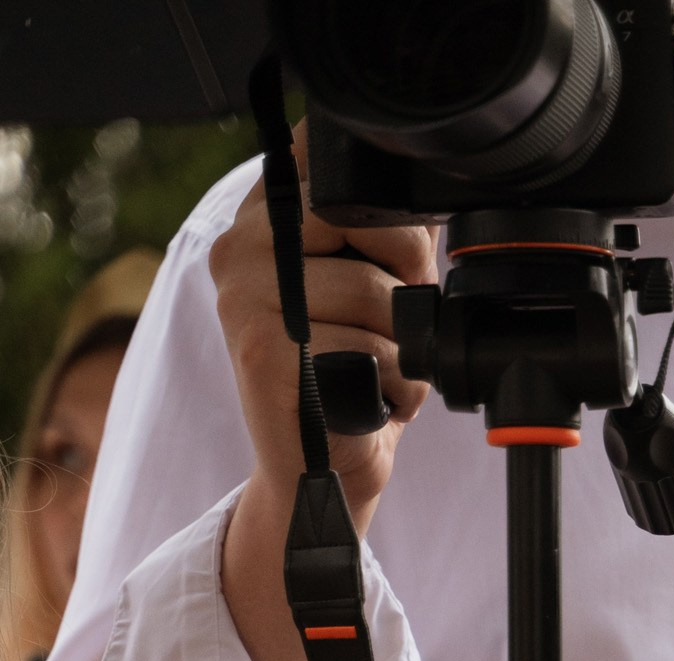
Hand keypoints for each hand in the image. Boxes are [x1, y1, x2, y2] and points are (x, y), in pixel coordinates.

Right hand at [210, 126, 434, 660]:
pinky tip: (371, 402)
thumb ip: (380, 233)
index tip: (401, 261)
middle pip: (363, 217)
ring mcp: (243, 299)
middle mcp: (238, 248)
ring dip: (405, 347)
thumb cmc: (350, 382)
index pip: (332, 163)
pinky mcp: (261, 353)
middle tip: (400, 328)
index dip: (391, 214)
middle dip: (408, 276)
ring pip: (372, 292)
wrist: (320, 478)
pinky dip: (392, 384)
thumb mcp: (367, 290)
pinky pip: (363, 347)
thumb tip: (428, 194)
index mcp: (260, 218)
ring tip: (383, 375)